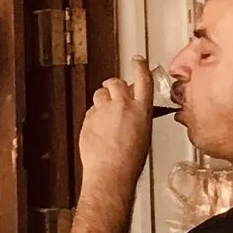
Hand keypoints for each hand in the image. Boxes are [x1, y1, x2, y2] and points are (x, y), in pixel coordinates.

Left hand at [79, 60, 155, 194]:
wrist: (111, 173)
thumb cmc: (130, 161)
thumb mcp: (145, 135)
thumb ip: (139, 117)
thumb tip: (135, 112)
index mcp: (141, 110)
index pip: (143, 80)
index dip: (140, 66)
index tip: (137, 59)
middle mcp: (121, 106)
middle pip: (115, 82)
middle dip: (113, 84)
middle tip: (113, 90)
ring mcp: (103, 111)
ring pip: (99, 94)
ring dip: (102, 99)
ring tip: (105, 114)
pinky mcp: (88, 119)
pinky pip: (90, 111)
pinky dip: (94, 116)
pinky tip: (99, 130)